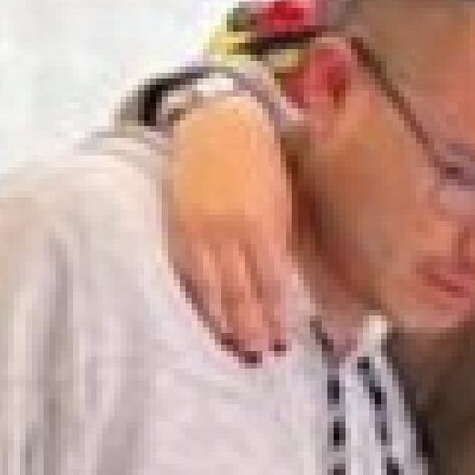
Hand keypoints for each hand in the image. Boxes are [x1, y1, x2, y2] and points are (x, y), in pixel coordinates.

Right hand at [162, 84, 305, 362]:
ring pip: (209, 287)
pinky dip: (196, 295)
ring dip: (222, 320)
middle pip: (239, 293)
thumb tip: (297, 285)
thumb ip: (289, 241)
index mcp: (262, 224)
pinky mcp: (176, 224)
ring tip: (232, 346)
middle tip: (258, 355)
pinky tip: (204, 314)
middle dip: (249, 328)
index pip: (271, 284)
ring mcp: (197, 228)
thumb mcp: (286, 199)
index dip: (277, 316)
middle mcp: (228, 230)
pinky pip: (186, 270)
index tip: (285, 341)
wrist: (216, 119)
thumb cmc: (262, 159)